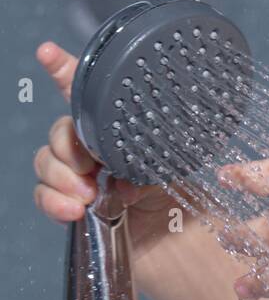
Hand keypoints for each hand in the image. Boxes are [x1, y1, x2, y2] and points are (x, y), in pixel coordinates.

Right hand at [33, 41, 176, 243]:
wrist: (188, 247)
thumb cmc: (190, 205)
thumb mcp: (175, 173)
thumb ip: (148, 165)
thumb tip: (119, 180)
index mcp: (124, 132)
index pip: (90, 96)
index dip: (66, 71)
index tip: (49, 52)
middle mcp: (100, 151)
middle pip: (60, 130)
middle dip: (66, 145)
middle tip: (90, 166)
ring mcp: (85, 178)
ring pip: (46, 162)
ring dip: (61, 176)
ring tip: (88, 193)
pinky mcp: (75, 207)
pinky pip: (46, 196)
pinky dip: (54, 201)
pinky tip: (74, 209)